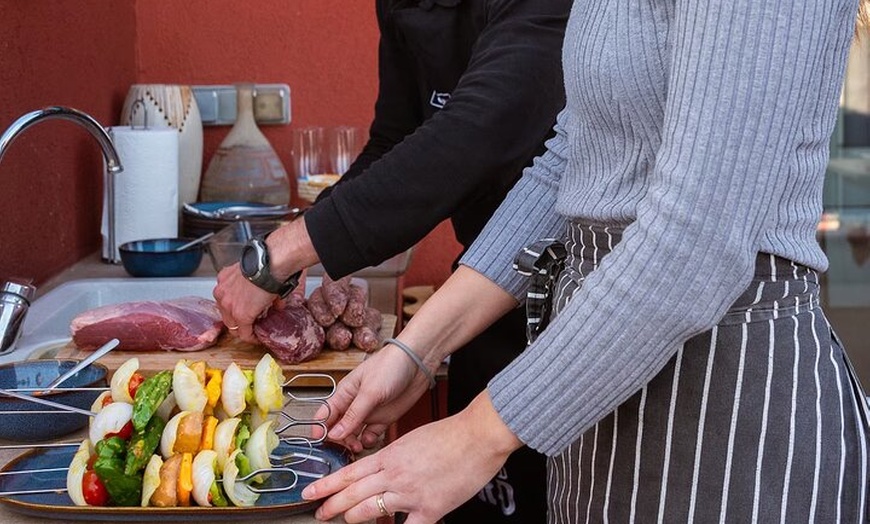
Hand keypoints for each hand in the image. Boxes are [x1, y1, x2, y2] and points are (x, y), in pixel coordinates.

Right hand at [212, 262, 276, 342]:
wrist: (269, 260)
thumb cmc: (274, 280)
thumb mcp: (277, 300)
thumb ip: (273, 308)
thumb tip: (277, 307)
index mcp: (241, 314)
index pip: (243, 334)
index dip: (251, 337)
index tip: (255, 335)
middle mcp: (228, 305)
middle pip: (230, 324)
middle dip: (240, 325)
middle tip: (249, 322)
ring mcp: (222, 291)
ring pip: (223, 308)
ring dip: (232, 309)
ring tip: (244, 305)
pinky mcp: (222, 278)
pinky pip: (223, 289)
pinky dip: (230, 291)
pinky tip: (240, 288)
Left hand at [303, 392, 522, 522]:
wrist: (477, 436)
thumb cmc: (449, 434)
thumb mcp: (412, 440)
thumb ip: (394, 457)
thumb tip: (381, 468)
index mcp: (389, 456)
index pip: (349, 473)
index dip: (327, 485)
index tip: (310, 493)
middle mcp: (394, 475)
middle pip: (353, 494)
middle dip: (332, 506)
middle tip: (319, 513)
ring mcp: (410, 494)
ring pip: (370, 512)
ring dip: (354, 518)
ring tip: (346, 521)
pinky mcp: (430, 509)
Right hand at [317, 345, 429, 451]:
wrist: (418, 362)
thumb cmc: (390, 366)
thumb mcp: (369, 392)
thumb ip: (352, 415)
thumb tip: (334, 434)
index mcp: (344, 393)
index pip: (325, 415)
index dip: (320, 429)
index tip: (321, 443)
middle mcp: (354, 404)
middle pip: (338, 428)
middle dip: (338, 440)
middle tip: (344, 449)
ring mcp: (369, 412)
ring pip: (353, 434)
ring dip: (353, 443)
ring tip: (358, 446)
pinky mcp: (383, 419)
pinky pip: (371, 435)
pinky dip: (369, 441)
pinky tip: (371, 440)